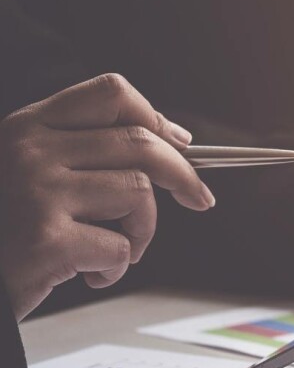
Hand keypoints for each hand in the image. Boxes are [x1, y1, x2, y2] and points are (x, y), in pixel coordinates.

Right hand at [0, 74, 214, 320]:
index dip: (156, 118)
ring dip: (141, 231)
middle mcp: (32, 150)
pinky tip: (88, 275)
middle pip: (140, 142)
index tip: (180, 144)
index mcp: (30, 127)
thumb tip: (175, 142)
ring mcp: (38, 192)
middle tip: (200, 198)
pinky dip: (116, 268)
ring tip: (112, 252)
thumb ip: (86, 151)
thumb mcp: (31, 171)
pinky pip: (120, 247)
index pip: (111, 93)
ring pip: (138, 193)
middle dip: (183, 174)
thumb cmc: (8, 229)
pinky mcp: (46, 240)